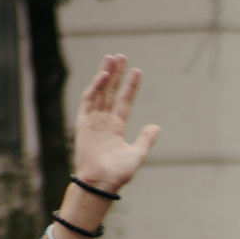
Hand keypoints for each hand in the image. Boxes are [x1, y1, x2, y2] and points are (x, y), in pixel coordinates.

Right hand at [71, 53, 158, 195]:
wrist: (102, 182)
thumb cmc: (118, 173)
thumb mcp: (137, 154)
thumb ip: (146, 139)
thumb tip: (156, 126)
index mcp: (116, 128)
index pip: (124, 101)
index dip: (130, 86)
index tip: (137, 71)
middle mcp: (104, 121)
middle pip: (111, 92)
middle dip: (116, 74)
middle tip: (121, 56)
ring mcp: (93, 120)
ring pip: (100, 92)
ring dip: (106, 75)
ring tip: (113, 58)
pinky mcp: (83, 122)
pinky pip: (89, 100)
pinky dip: (96, 87)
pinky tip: (104, 75)